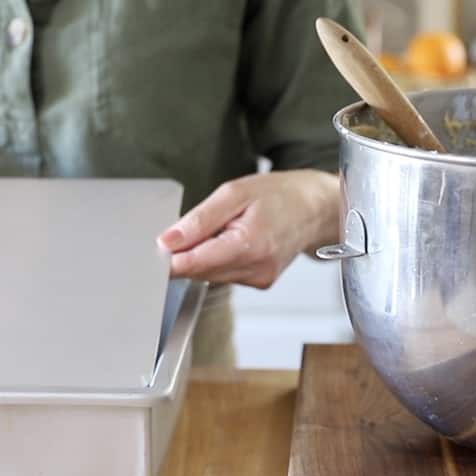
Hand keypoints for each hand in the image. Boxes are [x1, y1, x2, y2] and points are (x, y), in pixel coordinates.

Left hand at [157, 169, 339, 288]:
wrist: (315, 208)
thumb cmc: (280, 195)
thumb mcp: (235, 193)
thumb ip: (199, 219)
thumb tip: (167, 241)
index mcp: (250, 245)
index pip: (193, 264)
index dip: (170, 257)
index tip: (159, 246)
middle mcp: (256, 269)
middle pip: (198, 272)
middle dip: (189, 251)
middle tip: (199, 225)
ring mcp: (259, 279)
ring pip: (209, 275)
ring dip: (206, 254)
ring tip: (225, 229)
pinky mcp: (259, 283)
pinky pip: (224, 274)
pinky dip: (220, 258)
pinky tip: (235, 240)